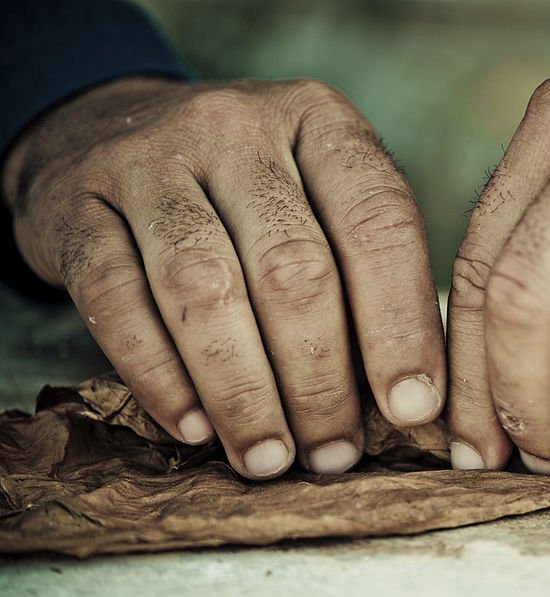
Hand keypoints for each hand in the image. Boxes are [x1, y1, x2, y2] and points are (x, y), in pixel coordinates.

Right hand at [2, 78, 444, 479]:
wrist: (108, 129)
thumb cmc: (247, 191)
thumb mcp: (317, 196)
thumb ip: (362, 274)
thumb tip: (408, 398)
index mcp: (320, 123)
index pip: (379, 223)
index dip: (401, 323)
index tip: (413, 408)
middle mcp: (238, 128)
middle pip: (292, 267)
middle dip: (320, 378)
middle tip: (334, 454)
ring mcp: (150, 159)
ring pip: (204, 289)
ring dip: (243, 391)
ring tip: (268, 459)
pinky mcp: (76, 203)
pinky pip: (116, 299)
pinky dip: (159, 375)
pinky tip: (194, 429)